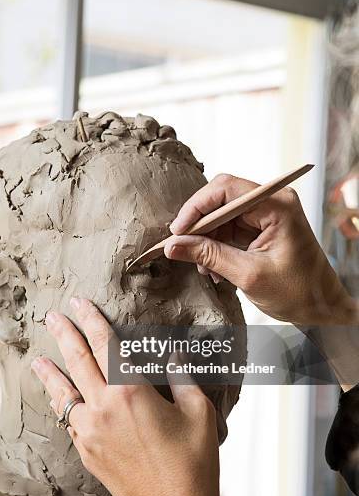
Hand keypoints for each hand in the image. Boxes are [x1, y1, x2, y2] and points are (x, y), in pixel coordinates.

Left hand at [31, 298, 219, 495]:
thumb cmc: (192, 462)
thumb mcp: (198, 411)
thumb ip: (182, 376)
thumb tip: (172, 354)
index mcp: (131, 392)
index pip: (105, 345)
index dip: (92, 321)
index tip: (80, 304)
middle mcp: (103, 408)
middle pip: (77, 362)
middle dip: (64, 335)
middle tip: (51, 317)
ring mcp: (90, 433)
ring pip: (63, 393)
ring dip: (51, 372)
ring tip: (38, 359)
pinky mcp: (87, 452)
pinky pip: (68, 419)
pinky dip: (60, 403)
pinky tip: (58, 397)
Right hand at [165, 173, 357, 325]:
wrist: (321, 307)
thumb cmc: (299, 291)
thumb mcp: (249, 275)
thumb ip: (210, 256)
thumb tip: (174, 245)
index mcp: (277, 206)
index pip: (227, 188)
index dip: (197, 206)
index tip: (178, 230)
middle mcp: (272, 203)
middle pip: (221, 199)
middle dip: (199, 224)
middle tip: (181, 247)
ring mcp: (266, 215)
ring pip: (221, 215)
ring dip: (206, 239)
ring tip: (203, 266)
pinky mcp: (260, 228)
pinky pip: (228, 228)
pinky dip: (216, 246)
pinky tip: (213, 267)